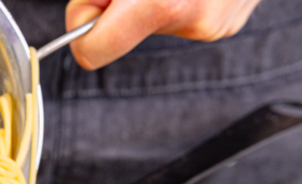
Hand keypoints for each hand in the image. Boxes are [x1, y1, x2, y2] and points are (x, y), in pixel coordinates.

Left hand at [66, 0, 261, 69]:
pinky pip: (180, 16)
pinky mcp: (229, 22)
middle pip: (121, 33)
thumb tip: (84, 12)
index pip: (91, 51)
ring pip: (151, 23)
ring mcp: (216, 25)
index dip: (82, 22)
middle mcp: (195, 21)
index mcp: (165, 3)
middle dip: (118, 4)